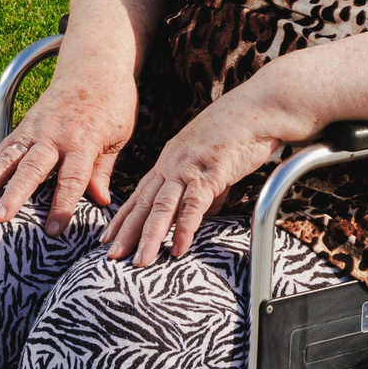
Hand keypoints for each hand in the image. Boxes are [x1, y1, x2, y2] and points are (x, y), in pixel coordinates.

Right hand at [0, 71, 137, 235]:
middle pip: (32, 168)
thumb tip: (101, 202)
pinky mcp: (24, 126)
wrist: (95, 68)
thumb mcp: (118, 136)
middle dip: (15, 195)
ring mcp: (35, 129)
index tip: (52, 231)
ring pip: (10, 157)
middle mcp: (55, 135)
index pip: (72, 178)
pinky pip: (4, 149)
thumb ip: (103, 169)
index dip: (62, 205)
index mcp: (84, 140)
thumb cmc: (113, 106)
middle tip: (0, 219)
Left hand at [104, 89, 289, 267]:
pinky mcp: (212, 171)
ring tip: (140, 262)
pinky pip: (194, 204)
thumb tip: (203, 215)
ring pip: (163, 206)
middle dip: (127, 231)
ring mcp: (191, 166)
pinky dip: (184, 228)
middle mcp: (174, 163)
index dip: (124, 217)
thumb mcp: (212, 160)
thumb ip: (205, 188)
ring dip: (149, 236)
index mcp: (171, 159)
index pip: (141, 193)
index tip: (107, 238)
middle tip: (111, 256)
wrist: (260, 106)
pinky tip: (178, 248)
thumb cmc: (239, 130)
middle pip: (145, 202)